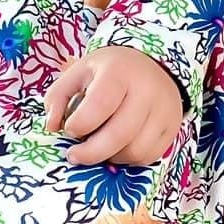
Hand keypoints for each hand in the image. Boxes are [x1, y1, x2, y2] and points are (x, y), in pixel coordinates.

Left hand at [45, 46, 184, 166]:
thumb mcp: (79, 72)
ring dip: (110, 157)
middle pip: (119, 134)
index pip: (100, 105)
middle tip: (74, 155)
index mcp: (119, 72)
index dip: (79, 124)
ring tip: (98, 148)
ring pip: (134, 150)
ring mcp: (164, 110)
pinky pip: (148, 156)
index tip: (69, 129)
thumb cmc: (109, 72)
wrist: (152, 64)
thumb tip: (51, 126)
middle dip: (90, 153)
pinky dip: (128, 159)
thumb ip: (57, 96)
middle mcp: (147, 90)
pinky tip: (117, 148)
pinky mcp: (172, 127)